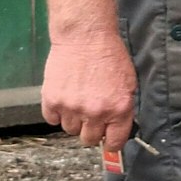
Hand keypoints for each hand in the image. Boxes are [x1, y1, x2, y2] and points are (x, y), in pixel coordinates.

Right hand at [40, 31, 137, 149]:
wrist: (86, 37)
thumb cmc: (109, 56)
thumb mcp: (129, 83)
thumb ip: (123, 109)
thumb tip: (117, 128)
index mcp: (118, 109)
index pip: (115, 142)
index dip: (111, 142)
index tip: (108, 140)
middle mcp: (95, 112)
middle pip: (89, 139)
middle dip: (91, 131)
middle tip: (91, 118)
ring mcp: (71, 108)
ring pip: (69, 130)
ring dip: (74, 120)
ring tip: (78, 101)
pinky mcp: (51, 100)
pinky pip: (52, 120)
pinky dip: (57, 113)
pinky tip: (65, 98)